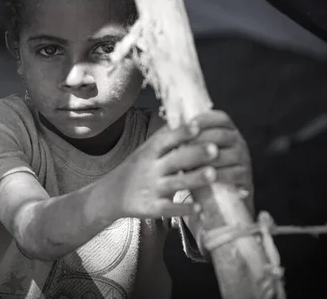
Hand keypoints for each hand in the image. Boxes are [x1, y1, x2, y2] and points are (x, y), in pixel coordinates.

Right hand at [97, 110, 252, 220]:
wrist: (111, 194)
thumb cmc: (136, 168)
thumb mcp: (146, 150)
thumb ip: (165, 138)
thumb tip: (188, 117)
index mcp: (149, 151)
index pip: (166, 140)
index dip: (181, 133)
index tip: (198, 126)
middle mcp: (150, 169)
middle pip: (174, 160)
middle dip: (195, 154)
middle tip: (215, 149)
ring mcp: (151, 189)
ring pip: (175, 183)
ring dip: (194, 179)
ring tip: (213, 174)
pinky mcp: (152, 208)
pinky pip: (170, 209)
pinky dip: (184, 209)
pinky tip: (200, 208)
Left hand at [188, 110, 253, 213]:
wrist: (217, 198)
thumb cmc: (201, 169)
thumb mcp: (195, 152)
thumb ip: (188, 139)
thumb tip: (172, 127)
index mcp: (228, 131)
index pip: (221, 118)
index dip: (206, 119)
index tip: (189, 124)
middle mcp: (239, 142)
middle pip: (222, 135)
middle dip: (201, 139)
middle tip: (183, 146)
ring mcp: (244, 159)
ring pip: (227, 154)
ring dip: (207, 159)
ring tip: (189, 163)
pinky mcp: (245, 177)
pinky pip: (233, 173)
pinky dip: (218, 175)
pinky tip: (204, 176)